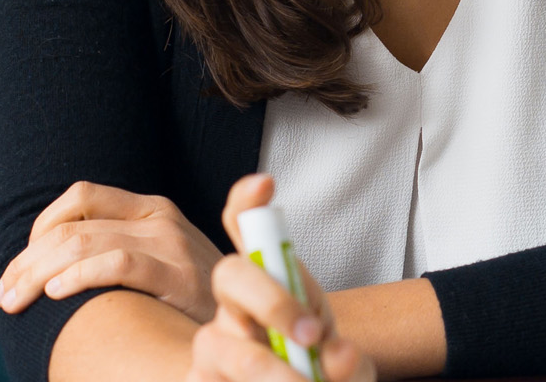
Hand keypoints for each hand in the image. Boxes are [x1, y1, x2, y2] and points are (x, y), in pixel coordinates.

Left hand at [0, 182, 224, 322]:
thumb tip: (53, 259)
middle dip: (26, 261)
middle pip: (71, 226)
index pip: (80, 197)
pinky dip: (77, 278)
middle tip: (2, 294)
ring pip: (82, 243)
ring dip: (35, 274)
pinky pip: (115, 266)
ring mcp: (170, 244)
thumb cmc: (195, 305)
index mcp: (151, 209)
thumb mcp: (162, 267)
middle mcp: (159, 218)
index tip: (19, 269)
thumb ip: (115, 254)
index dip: (40, 229)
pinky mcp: (177, 275)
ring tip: (13, 302)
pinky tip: (55, 296)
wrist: (247, 328)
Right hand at [191, 175, 373, 381]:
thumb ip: (347, 363)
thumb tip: (338, 354)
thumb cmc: (319, 380)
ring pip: (217, 339)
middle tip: (311, 336)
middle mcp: (235, 308)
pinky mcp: (199, 380)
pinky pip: (209, 381)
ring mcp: (212, 345)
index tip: (264, 184)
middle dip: (270, 299)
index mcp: (272, 288)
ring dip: (267, 368)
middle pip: (231, 275)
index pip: (249, 234)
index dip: (248, 205)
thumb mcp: (344, 371)